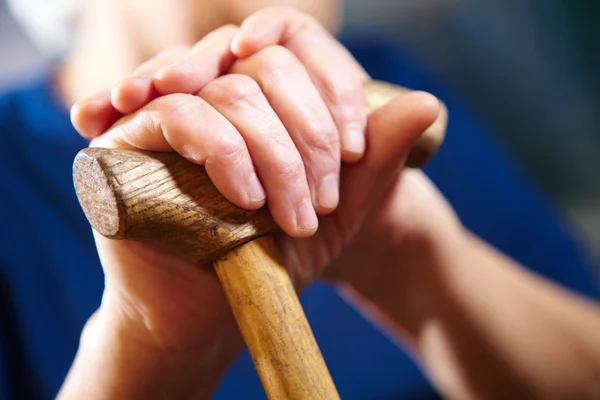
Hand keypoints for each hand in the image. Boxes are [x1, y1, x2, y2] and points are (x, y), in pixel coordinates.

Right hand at [67, 7, 450, 397]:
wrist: (220, 308)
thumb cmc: (277, 253)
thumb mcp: (339, 205)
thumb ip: (376, 155)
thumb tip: (427, 103)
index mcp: (262, 94)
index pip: (299, 43)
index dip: (334, 90)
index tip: (351, 151)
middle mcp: (214, 89)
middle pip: (269, 66)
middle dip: (307, 139)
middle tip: (320, 203)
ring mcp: (168, 107)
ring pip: (232, 91)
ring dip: (274, 155)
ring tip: (287, 215)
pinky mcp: (129, 139)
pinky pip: (180, 114)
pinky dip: (225, 153)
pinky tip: (246, 199)